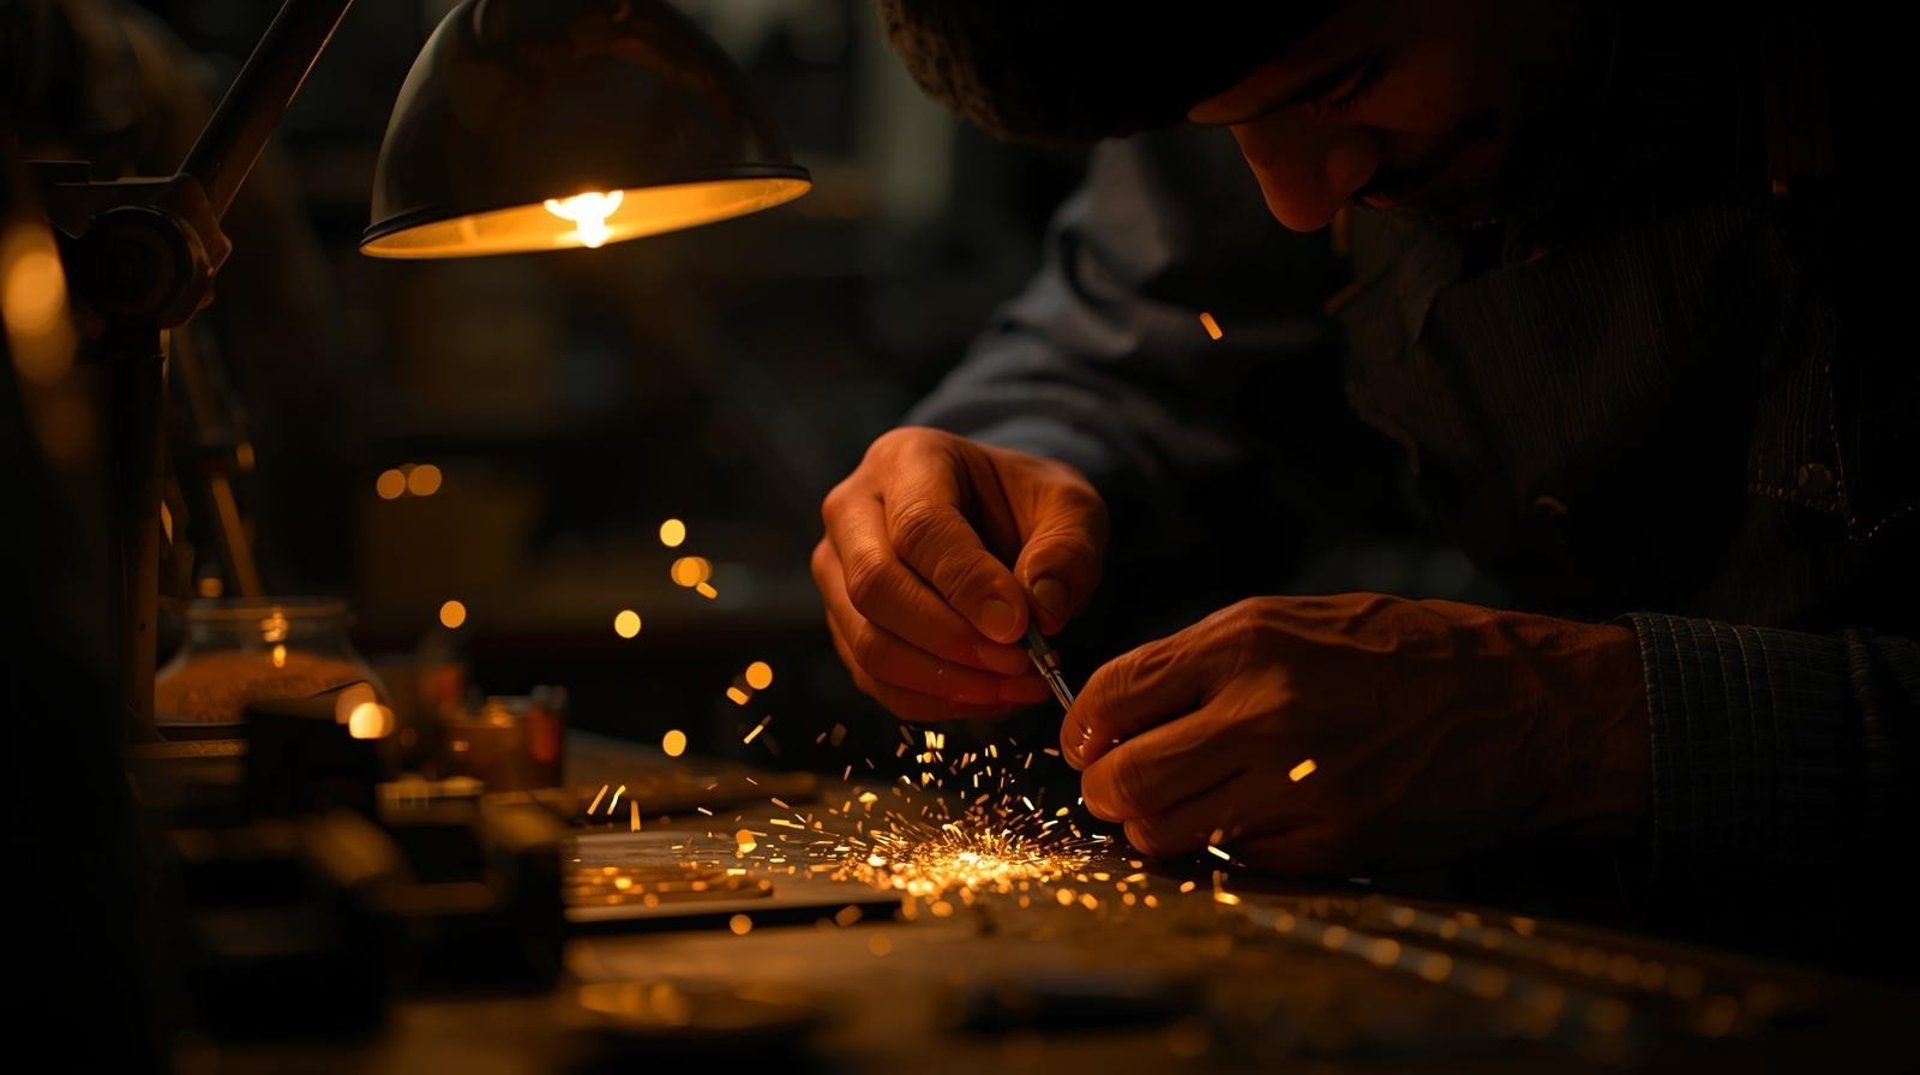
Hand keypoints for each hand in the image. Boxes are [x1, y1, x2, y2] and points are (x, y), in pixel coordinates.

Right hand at [813, 427, 1107, 720]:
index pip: (920, 527)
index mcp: (906, 461)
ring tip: (1017, 687)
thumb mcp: (1070, 508)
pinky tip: (991, 697)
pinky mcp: (843, 624)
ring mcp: (837, 571)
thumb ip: (1067, 550)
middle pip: (875, 586)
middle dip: (952, 640)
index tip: (1020, 627)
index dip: (967, 584)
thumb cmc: (1027, 507)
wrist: (994, 519)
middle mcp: (853, 511)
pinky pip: (874, 680)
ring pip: (868, 643)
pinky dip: (935, 701)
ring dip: (946, 682)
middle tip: (1021, 664)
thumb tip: (1041, 612)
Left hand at [1065, 594, 1650, 873]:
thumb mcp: (1293, 620)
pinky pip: (1234, 857)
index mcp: (1244, 643)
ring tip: (1184, 806)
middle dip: (1108, 788)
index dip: (1083, 727)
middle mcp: (1261, 712)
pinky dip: (1228, 845)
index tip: (1090, 741)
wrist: (1523, 706)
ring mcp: (1296, 784)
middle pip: (1123, 777)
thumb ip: (1200, 661)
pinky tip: (1257, 816)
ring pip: (1164, 831)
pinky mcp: (1328, 843)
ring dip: (1157, 826)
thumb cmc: (1404, 653)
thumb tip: (1116, 708)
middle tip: (1122, 786)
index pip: (1112, 693)